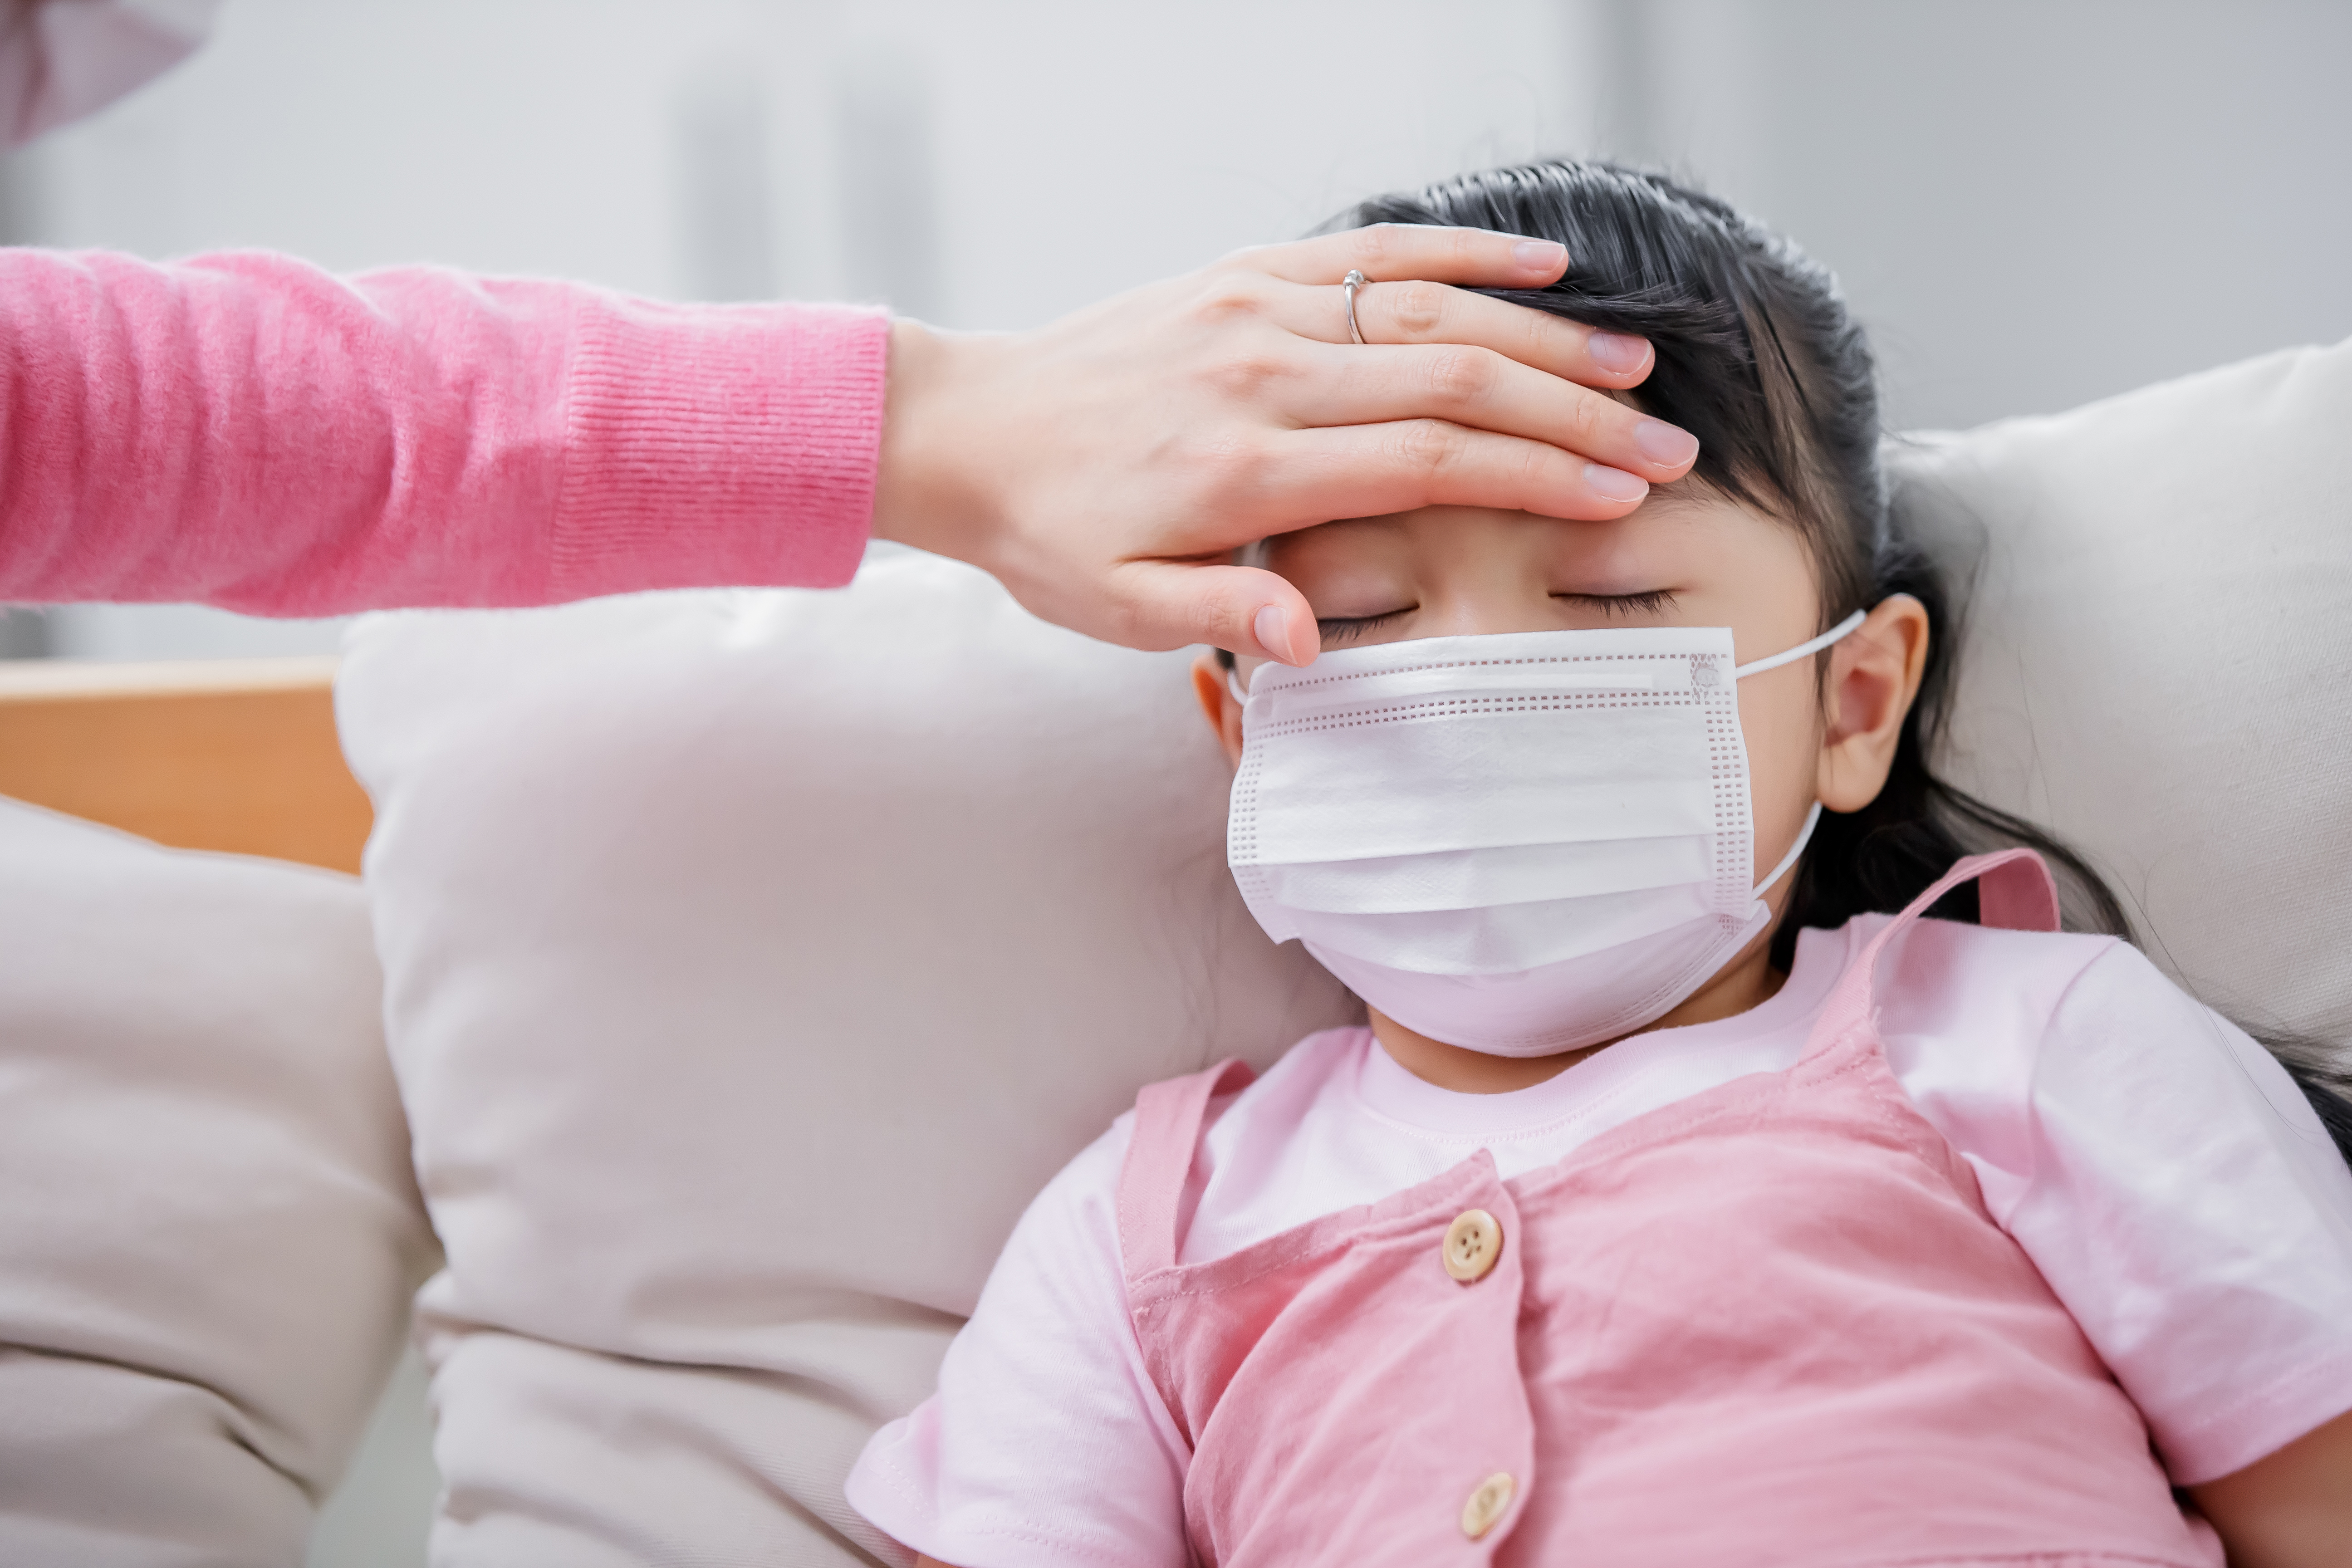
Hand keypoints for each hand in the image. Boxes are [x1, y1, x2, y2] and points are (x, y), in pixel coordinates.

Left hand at [871, 224, 1699, 664]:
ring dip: (1540, 337)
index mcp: (1246, 468)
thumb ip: (1218, 617)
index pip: (1426, 464)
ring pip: (1425, 311)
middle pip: (1452, 383)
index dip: (1533, 478)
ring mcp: (1256, 309)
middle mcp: (1263, 373)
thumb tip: (1309, 637)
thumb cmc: (1051, 535)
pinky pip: (1366, 251)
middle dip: (1572, 415)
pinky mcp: (1242, 272)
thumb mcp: (1116, 610)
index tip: (1620, 498)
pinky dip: (1458, 252)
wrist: (969, 432)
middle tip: (1667, 445)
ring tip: (1633, 367)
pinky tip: (1539, 267)